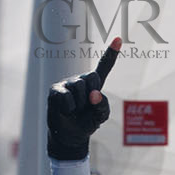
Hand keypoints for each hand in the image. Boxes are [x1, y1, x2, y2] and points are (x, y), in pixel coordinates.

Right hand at [47, 37, 120, 160]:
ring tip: (75, 111)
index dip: (111, 53)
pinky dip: (69, 108)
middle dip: (91, 96)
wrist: (70, 135)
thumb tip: (94, 94)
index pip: (104, 66)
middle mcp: (80, 80)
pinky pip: (66, 97)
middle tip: (85, 108)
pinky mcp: (55, 90)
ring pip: (79, 88)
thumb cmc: (86, 122)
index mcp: (94, 84)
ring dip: (80, 105)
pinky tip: (66, 111)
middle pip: (92, 78)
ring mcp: (67, 83)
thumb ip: (103, 105)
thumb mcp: (100, 116)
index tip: (119, 39)